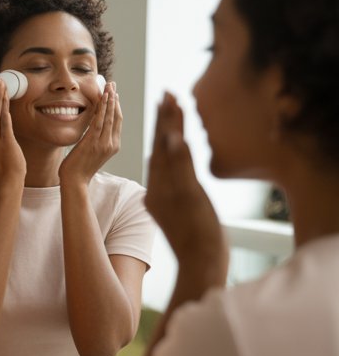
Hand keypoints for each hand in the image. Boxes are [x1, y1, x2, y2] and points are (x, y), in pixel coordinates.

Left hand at [60, 81, 121, 186]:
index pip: (118, 121)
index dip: (116, 106)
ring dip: (109, 100)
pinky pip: (99, 122)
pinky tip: (102, 98)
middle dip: (115, 99)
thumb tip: (92, 127)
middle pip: (117, 116)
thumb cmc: (79, 168)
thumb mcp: (90, 151)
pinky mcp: (93, 142)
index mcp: (113, 145)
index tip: (114, 94)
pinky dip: (102, 108)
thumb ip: (94, 139)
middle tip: (113, 84)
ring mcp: (104, 143)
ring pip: (110, 117)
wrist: (75, 181)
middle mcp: (112, 143)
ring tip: (109, 86)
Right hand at [146, 92, 223, 262]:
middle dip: (162, 119)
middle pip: (159, 147)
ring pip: (168, 154)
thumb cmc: (193, 243)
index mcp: (155, 193)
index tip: (163, 105)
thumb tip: (161, 188)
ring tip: (171, 101)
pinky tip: (175, 135)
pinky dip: (176, 152)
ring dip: (169, 126)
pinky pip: (179, 171)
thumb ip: (167, 197)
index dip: (160, 128)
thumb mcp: (176, 217)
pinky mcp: (185, 199)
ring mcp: (172, 194)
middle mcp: (160, 190)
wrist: (200, 263)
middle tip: (165, 93)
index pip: (157, 153)